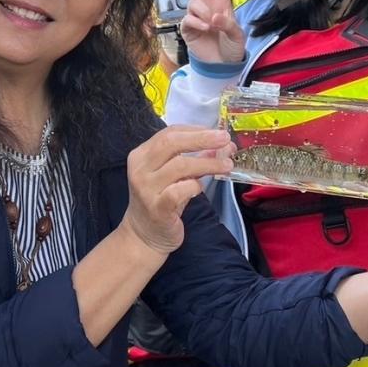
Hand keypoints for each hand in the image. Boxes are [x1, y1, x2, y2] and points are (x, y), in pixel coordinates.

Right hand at [121, 126, 234, 253]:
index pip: (169, 133)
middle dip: (201, 139)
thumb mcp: (173, 177)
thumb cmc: (160, 201)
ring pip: (179, 165)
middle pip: (171, 143)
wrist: (143, 235)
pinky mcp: (157, 208)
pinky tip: (201, 187)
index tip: (217, 132)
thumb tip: (223, 146)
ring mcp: (146, 189)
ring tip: (227, 165)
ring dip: (207, 163)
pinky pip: (180, 190)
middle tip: (224, 138)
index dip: (195, 130)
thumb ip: (193, 160)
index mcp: (141, 155)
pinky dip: (195, 185)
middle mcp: (140, 169)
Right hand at [163, 0, 244, 64]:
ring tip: (212, 25)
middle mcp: (206, 4)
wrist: (222, 65)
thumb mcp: (238, 35)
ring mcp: (195, 16)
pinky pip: (187, 19)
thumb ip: (228, 24)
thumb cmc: (232, 47)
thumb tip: (213, 17)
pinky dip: (197, 23)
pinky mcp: (187, 28)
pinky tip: (205, 29)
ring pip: (192, 3)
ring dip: (203, 12)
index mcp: (221, 0)